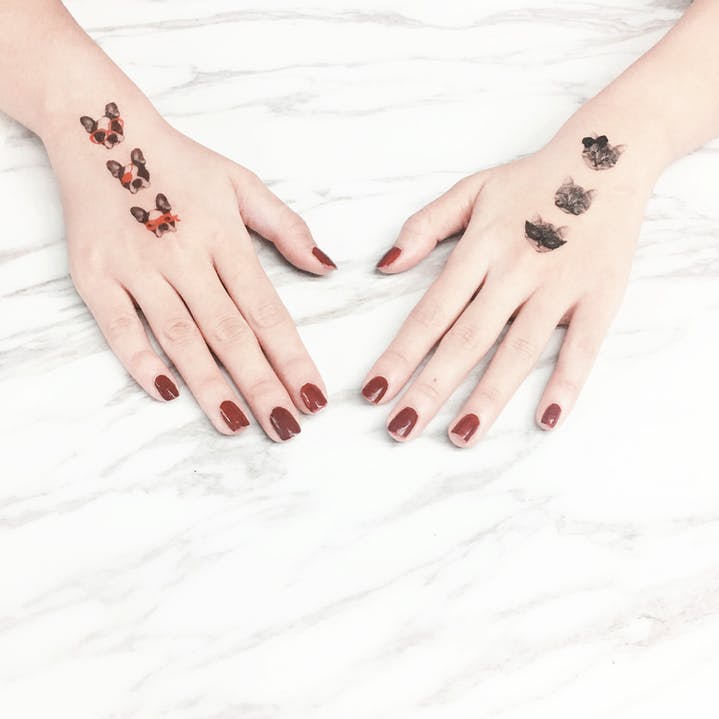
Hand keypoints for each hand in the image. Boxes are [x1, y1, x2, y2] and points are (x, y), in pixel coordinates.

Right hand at [51, 116, 334, 440]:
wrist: (101, 131)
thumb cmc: (179, 163)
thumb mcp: (241, 183)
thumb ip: (286, 228)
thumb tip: (326, 268)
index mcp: (224, 238)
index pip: (267, 310)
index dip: (293, 358)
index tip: (315, 397)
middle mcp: (184, 256)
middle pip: (230, 333)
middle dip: (261, 385)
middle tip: (287, 428)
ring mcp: (137, 268)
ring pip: (181, 336)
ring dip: (210, 385)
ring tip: (237, 425)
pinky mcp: (96, 277)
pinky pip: (118, 325)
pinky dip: (140, 359)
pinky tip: (167, 393)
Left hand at [362, 137, 651, 445]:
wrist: (609, 157)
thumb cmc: (532, 180)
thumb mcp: (472, 189)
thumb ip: (425, 226)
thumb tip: (384, 265)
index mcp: (480, 247)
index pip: (431, 312)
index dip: (399, 354)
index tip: (373, 392)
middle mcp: (516, 270)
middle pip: (466, 339)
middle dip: (431, 389)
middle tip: (400, 430)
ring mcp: (560, 286)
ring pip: (518, 349)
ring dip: (489, 397)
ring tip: (460, 436)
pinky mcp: (600, 295)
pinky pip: (583, 346)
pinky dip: (567, 382)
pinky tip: (547, 418)